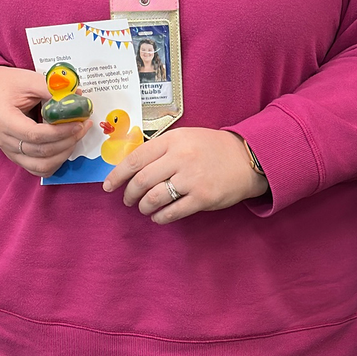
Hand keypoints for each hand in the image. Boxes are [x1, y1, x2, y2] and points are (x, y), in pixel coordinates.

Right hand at [0, 66, 82, 178]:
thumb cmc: (7, 84)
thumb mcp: (28, 79)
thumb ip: (51, 89)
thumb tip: (77, 97)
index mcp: (4, 120)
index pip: (35, 134)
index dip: (60, 132)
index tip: (78, 123)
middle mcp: (4, 140)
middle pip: (41, 151)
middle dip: (67, 141)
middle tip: (83, 127)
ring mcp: (9, 151)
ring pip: (41, 166)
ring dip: (63, 154)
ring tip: (75, 137)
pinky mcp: (16, 156)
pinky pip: (38, 169)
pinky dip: (55, 163)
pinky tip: (64, 148)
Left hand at [103, 125, 266, 223]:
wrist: (248, 159)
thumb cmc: (212, 149)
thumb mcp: (186, 138)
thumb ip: (161, 149)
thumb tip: (132, 167)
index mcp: (173, 140)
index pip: (136, 159)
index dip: (117, 175)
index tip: (108, 186)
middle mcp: (181, 157)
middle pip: (142, 180)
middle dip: (129, 194)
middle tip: (128, 200)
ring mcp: (192, 179)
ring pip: (154, 197)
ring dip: (144, 207)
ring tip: (144, 208)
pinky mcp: (203, 198)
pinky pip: (172, 212)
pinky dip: (160, 217)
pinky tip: (158, 217)